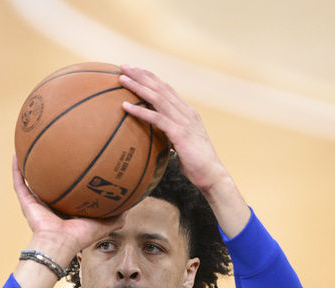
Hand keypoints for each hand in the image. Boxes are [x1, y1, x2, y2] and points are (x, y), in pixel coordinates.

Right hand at [12, 155, 124, 262]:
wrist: (59, 243)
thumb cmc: (79, 237)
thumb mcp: (103, 224)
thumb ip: (116, 217)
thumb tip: (130, 206)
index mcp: (66, 209)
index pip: (68, 190)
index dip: (70, 177)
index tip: (76, 161)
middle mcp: (50, 204)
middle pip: (49, 183)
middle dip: (51, 168)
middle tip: (55, 149)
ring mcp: (36, 203)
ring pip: (31, 180)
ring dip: (30, 165)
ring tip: (30, 146)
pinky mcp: (26, 202)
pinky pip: (19, 183)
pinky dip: (16, 170)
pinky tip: (17, 154)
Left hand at [118, 65, 227, 193]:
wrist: (212, 175)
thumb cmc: (196, 164)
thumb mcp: (183, 144)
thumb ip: (171, 135)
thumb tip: (156, 136)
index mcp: (188, 113)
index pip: (167, 90)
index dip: (151, 78)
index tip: (136, 70)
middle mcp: (186, 112)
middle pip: (161, 88)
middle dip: (142, 75)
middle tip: (124, 65)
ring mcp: (184, 121)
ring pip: (157, 98)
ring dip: (138, 87)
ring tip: (122, 79)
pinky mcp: (180, 133)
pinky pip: (156, 119)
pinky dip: (140, 111)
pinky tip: (125, 106)